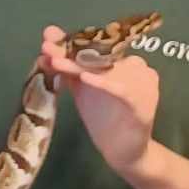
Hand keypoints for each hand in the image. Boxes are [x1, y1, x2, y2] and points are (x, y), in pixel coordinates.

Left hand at [39, 25, 158, 176]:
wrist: (123, 152)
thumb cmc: (103, 118)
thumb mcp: (82, 90)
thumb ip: (68, 69)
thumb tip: (45, 50)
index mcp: (124, 63)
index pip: (95, 47)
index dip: (70, 42)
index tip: (48, 36)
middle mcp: (136, 69)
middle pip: (99, 56)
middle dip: (70, 51)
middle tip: (46, 47)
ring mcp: (142, 85)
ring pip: (108, 70)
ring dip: (79, 65)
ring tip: (56, 62)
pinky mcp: (143, 104)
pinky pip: (123, 90)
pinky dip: (104, 83)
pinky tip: (85, 78)